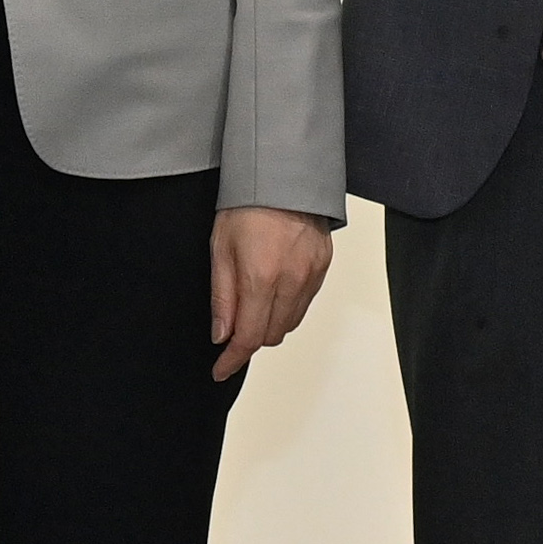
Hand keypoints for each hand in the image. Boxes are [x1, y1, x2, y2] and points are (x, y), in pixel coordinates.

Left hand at [209, 205, 333, 380]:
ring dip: (269, 325)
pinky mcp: (322, 268)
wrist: (282, 174)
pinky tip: (272, 293)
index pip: (249, 336)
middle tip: (231, 327)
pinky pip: (304, 304)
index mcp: (261, 277)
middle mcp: (291, 281)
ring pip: (290, 323)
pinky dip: (286, 308)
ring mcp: (311, 275)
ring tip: (251, 305)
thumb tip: (221, 334)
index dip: (233, 358)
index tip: (220, 369)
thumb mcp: (220, 248)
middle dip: (249, 339)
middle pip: (271, 334)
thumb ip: (222, 296)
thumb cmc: (246, 204)